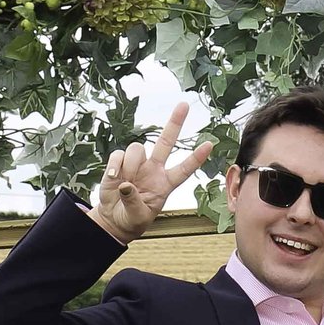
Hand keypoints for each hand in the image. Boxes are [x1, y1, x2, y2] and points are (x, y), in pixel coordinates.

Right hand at [88, 102, 214, 244]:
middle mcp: (154, 170)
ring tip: (125, 180)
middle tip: (184, 105)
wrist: (113, 219)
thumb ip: (134, 201)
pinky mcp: (119, 163)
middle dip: (175, 123)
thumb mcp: (138, 217)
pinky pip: (118, 155)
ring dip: (131, 164)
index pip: (184, 169)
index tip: (210, 144)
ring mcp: (137, 165)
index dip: (196, 158)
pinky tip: (115, 178)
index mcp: (165, 184)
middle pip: (166, 142)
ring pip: (137, 149)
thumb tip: (125, 184)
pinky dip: (116, 165)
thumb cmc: (132, 219)